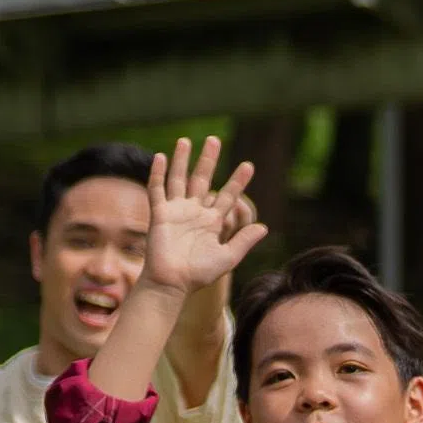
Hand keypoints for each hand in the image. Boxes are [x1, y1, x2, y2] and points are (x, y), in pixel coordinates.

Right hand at [136, 132, 263, 293]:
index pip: (228, 196)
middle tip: (215, 140)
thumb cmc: (199, 274)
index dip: (238, 181)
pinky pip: (158, 189)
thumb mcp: (228, 257)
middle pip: (202, 179)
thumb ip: (244, 241)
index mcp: (212, 221)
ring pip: (179, 179)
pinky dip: (158, 173)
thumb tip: (265, 227)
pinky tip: (161, 156)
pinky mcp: (159, 214)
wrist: (173, 282)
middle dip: (208, 160)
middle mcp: (194, 212)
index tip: (249, 165)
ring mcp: (176, 211)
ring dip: (182, 160)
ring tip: (186, 140)